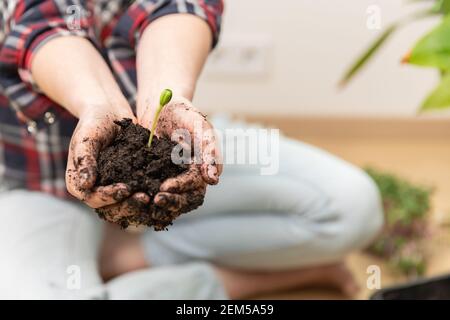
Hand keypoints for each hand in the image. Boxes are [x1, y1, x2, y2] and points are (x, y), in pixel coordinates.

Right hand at [66, 107, 147, 222]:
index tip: (124, 190)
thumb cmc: (93, 123)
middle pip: (111, 208)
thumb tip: (86, 185)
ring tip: (155, 197)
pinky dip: (148, 195)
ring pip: (126, 206)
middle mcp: (95, 190)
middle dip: (128, 205)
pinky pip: (137, 194)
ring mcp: (112, 188)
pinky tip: (161, 191)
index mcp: (79, 183)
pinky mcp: (128, 183)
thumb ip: (85, 160)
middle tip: (145, 198)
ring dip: (140, 205)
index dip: (108, 197)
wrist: (110, 112)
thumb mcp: (87, 139)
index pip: (93, 198)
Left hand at [139, 96, 222, 213]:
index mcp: (200, 171)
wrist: (160, 106)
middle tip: (155, 201)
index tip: (165, 188)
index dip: (181, 189)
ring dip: (157, 207)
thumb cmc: (184, 114)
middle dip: (170, 202)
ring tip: (142, 204)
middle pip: (183, 201)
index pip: (195, 187)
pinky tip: (130, 198)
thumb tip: (214, 179)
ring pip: (167, 202)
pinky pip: (150, 194)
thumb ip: (210, 151)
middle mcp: (186, 180)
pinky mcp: (152, 179)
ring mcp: (169, 181)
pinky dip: (143, 199)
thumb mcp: (200, 128)